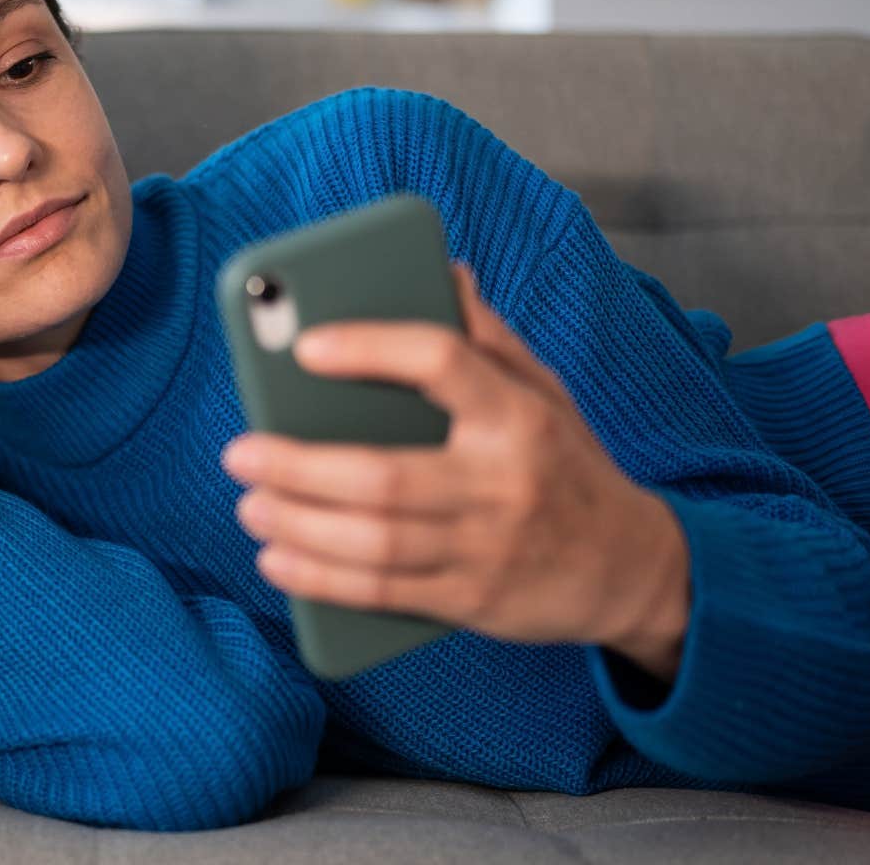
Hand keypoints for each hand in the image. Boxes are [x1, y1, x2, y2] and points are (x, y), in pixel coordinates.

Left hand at [221, 261, 689, 658]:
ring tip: (249, 503)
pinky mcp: (471, 601)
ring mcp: (487, 546)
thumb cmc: (564, 463)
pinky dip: (320, 578)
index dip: (371, 348)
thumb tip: (441, 269)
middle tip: (238, 452)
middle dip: (297, 466)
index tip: (305, 346)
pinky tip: (277, 559)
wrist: (631, 569)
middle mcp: (503, 480)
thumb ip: (486, 336)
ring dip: (297, 524)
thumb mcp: (542, 391)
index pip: (443, 362)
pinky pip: (382, 592)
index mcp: (517, 413)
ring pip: (374, 541)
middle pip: (383, 475)